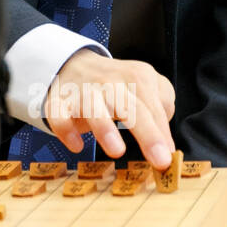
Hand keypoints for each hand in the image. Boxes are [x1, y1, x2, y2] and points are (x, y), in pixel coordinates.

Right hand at [39, 49, 176, 169]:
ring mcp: (82, 91)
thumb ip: (162, 107)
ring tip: (117, 150)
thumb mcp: (145, 86)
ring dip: (104, 127)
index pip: (153, 107)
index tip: (169, 156)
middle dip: (147, 133)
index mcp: (136, 77)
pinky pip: (58, 114)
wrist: (75, 66)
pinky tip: (76, 145)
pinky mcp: (59, 102)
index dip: (162, 133)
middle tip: (160, 160)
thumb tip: (166, 143)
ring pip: (92, 107)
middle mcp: (109, 82)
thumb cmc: (116, 86)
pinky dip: (65, 129)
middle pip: (131, 107)